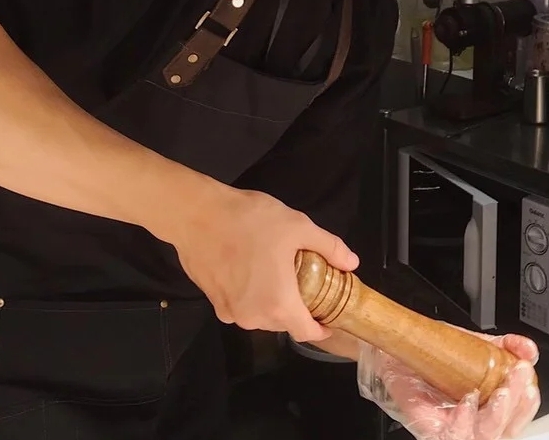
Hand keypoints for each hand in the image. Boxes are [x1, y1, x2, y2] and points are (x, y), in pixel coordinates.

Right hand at [157, 172, 358, 342]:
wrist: (197, 215)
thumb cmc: (251, 221)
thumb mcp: (298, 227)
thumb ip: (329, 247)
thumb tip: (351, 262)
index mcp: (278, 305)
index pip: (307, 332)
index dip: (321, 327)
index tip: (329, 316)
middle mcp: (253, 318)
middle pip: (284, 323)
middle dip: (298, 307)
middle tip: (306, 280)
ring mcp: (230, 312)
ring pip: (261, 315)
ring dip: (273, 301)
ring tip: (279, 272)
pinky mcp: (213, 302)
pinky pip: (241, 306)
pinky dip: (252, 295)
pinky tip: (252, 269)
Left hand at [358, 331, 540, 439]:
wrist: (400, 350)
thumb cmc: (437, 355)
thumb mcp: (477, 346)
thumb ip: (505, 346)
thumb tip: (528, 349)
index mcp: (489, 406)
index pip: (518, 415)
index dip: (528, 401)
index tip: (529, 377)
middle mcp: (474, 421)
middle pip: (505, 430)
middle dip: (518, 406)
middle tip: (518, 380)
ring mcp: (454, 428)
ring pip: (485, 436)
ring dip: (497, 416)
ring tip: (501, 392)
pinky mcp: (432, 429)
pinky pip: (452, 436)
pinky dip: (463, 422)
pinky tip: (468, 401)